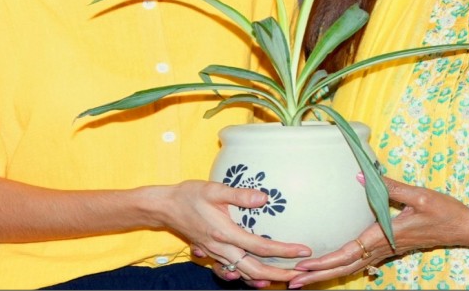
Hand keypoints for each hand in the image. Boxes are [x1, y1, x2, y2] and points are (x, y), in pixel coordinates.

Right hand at [157, 180, 310, 285]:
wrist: (165, 207)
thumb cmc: (189, 195)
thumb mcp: (214, 189)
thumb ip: (239, 195)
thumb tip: (264, 198)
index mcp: (225, 233)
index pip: (261, 247)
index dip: (284, 251)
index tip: (303, 251)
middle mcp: (222, 248)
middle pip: (255, 270)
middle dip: (280, 274)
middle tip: (301, 273)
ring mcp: (216, 254)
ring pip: (244, 274)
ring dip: (266, 278)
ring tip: (286, 278)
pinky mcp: (212, 254)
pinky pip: (232, 272)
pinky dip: (247, 278)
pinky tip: (259, 279)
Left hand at [287, 176, 468, 288]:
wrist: (464, 227)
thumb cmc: (444, 210)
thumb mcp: (420, 195)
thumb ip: (391, 186)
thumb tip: (360, 174)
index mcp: (386, 235)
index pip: (349, 252)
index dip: (325, 261)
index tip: (304, 266)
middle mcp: (383, 246)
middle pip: (345, 266)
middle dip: (317, 275)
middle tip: (290, 281)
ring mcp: (387, 249)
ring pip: (352, 266)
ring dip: (327, 273)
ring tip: (302, 279)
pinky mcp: (390, 247)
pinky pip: (361, 261)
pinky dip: (342, 266)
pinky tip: (331, 268)